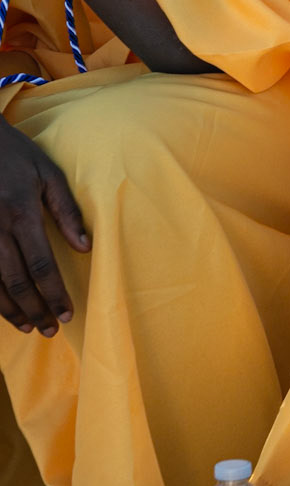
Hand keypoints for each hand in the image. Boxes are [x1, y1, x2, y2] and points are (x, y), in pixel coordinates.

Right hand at [0, 119, 88, 334]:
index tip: (66, 313)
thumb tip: (86, 248)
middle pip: (16, 281)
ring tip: (28, 326)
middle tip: (49, 330)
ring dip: (10, 309)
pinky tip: (2, 307)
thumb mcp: (48, 173)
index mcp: (21, 212)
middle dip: (34, 309)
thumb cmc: (15, 154)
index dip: (53, 293)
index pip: (41, 264)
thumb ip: (67, 211)